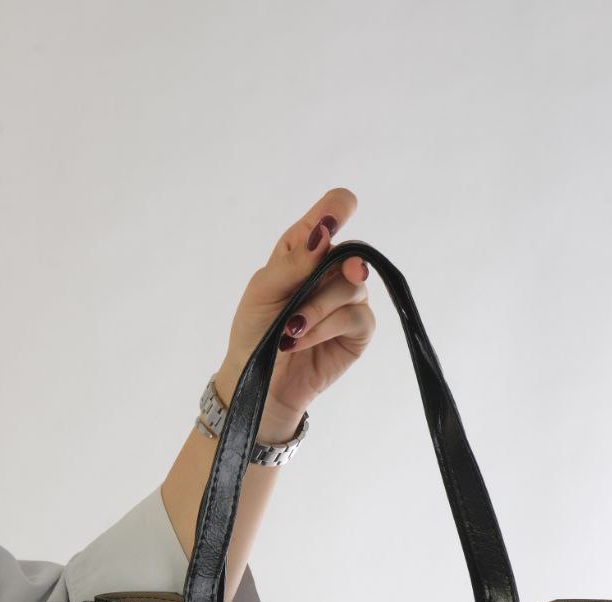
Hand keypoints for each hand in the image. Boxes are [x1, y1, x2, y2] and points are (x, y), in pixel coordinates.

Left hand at [213, 187, 375, 442]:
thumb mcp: (263, 291)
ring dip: (318, 309)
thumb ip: (294, 262)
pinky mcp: (358, 330)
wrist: (260, 383)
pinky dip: (325, 328)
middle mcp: (330, 270)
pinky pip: (356, 317)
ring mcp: (347, 300)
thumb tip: (324, 233)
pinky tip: (300, 341)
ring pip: (353, 286)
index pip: (333, 212)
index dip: (337, 209)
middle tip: (323, 279)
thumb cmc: (254, 332)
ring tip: (290, 331)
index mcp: (305, 249)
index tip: (336, 215)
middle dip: (333, 268)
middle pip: (351, 252)